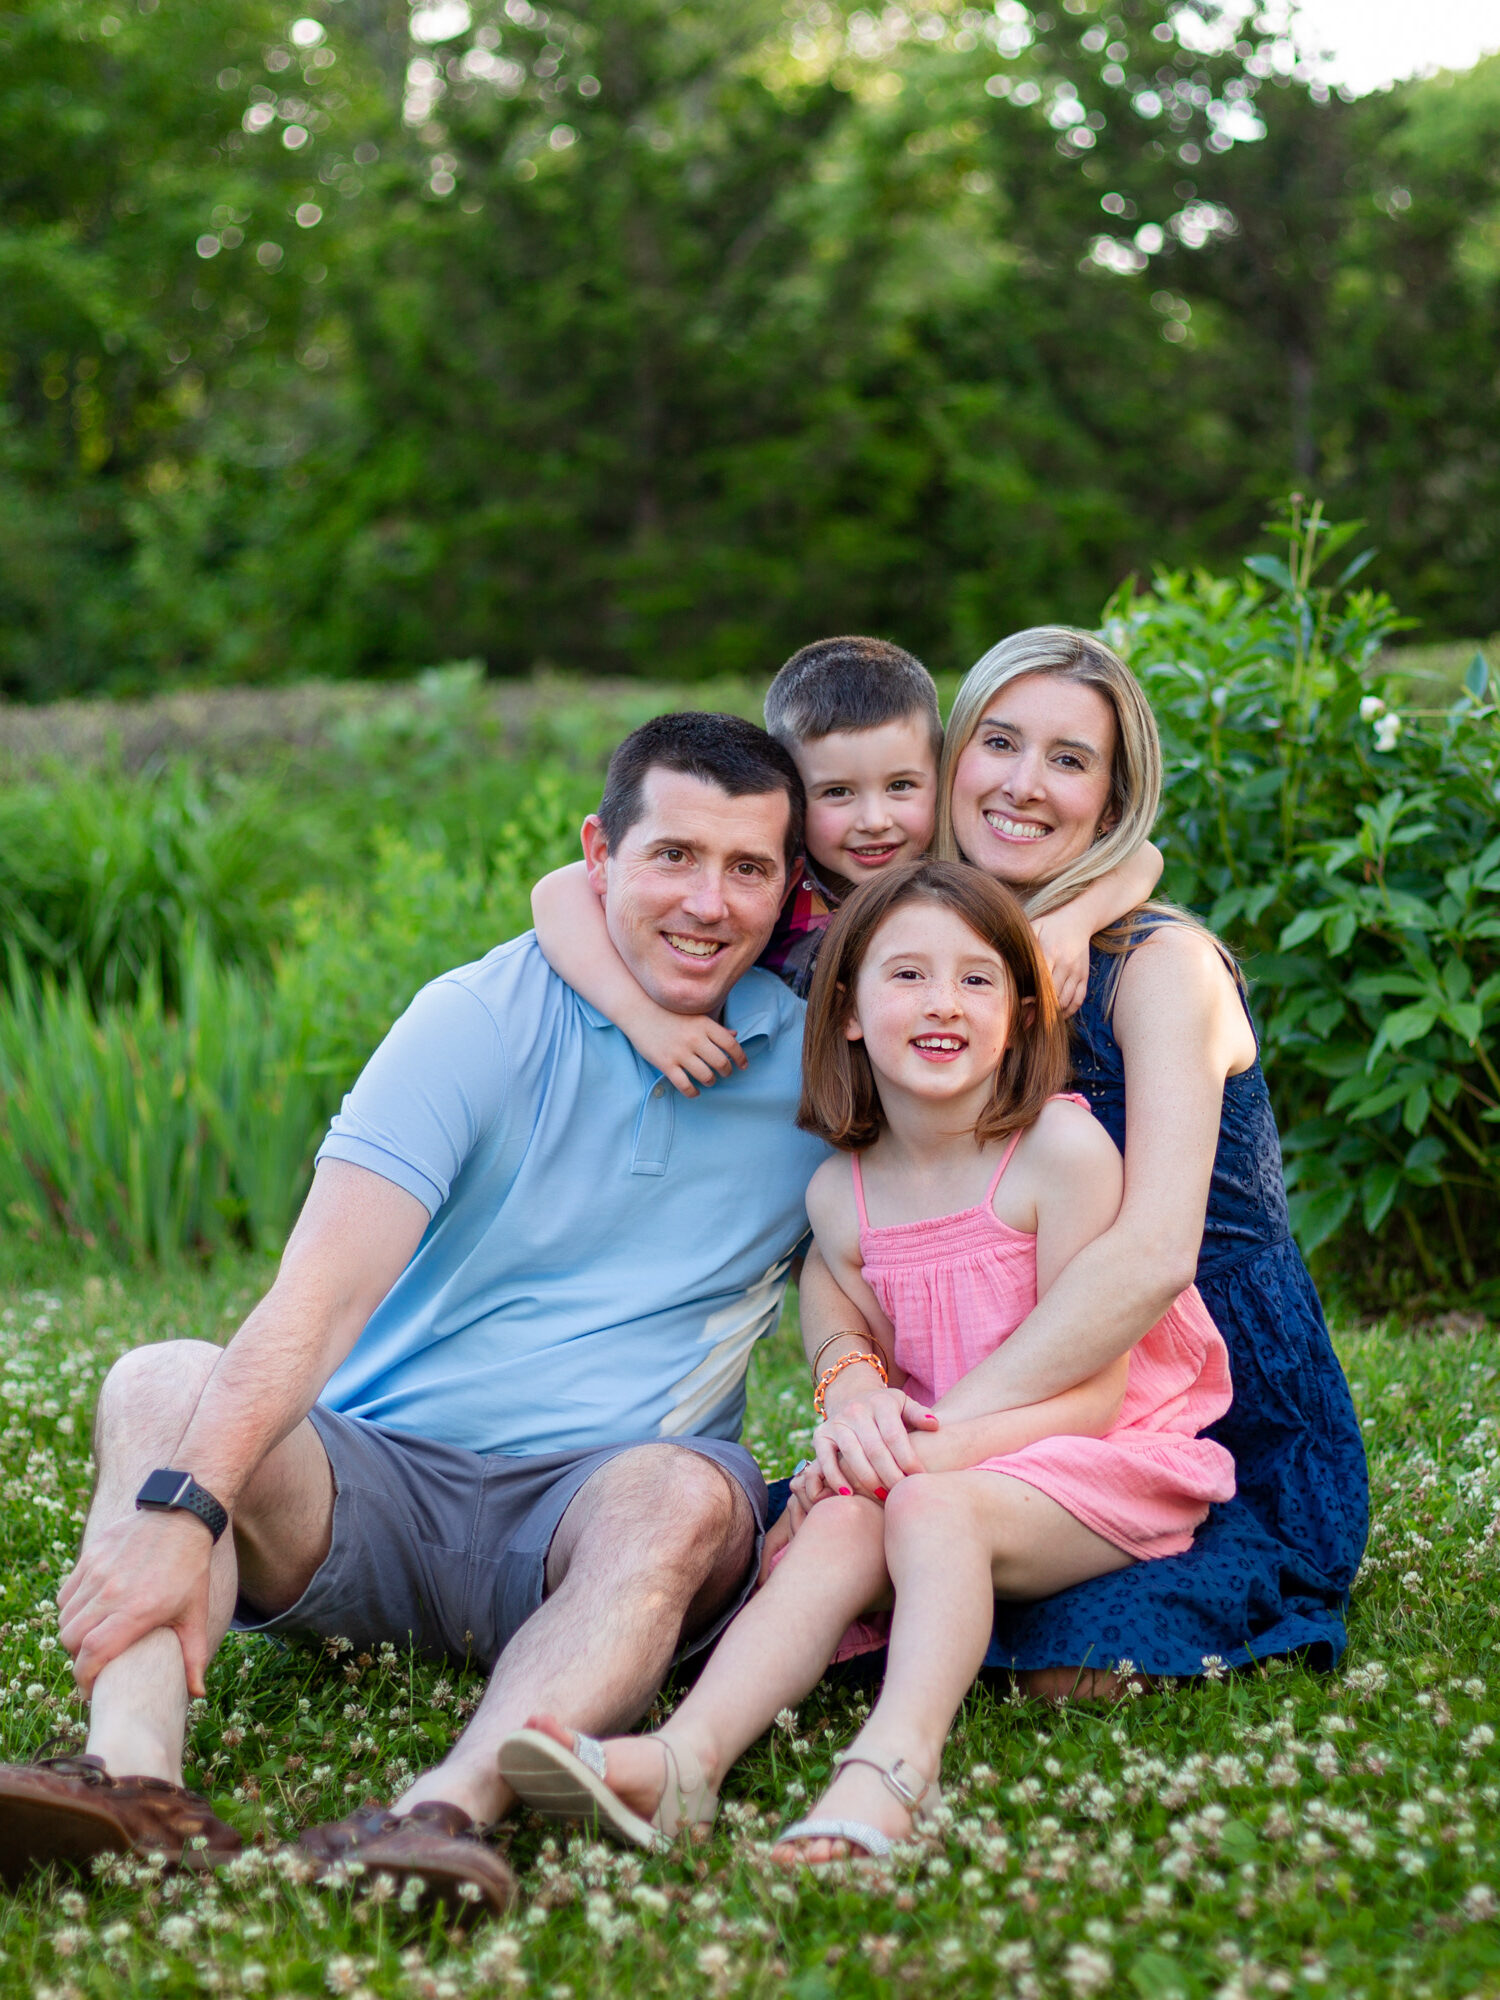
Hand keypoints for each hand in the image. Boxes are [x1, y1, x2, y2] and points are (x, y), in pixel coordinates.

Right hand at [58, 1511, 216, 1697]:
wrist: (183, 1517)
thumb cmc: (191, 1568)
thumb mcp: (196, 1613)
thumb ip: (195, 1655)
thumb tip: (197, 1693)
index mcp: (138, 1610)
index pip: (93, 1652)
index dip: (84, 1677)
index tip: (90, 1688)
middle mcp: (113, 1591)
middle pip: (72, 1638)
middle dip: (78, 1658)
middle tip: (94, 1662)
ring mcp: (98, 1571)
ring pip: (66, 1617)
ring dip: (74, 1633)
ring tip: (92, 1637)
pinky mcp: (91, 1555)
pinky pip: (66, 1593)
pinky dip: (71, 1608)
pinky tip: (90, 1611)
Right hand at [631, 1012, 746, 1097]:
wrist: (639, 1010)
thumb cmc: (669, 1013)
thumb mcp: (694, 1016)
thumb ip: (715, 1027)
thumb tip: (735, 1036)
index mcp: (704, 1024)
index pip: (731, 1044)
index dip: (741, 1057)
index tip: (743, 1065)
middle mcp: (695, 1038)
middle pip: (720, 1062)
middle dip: (726, 1072)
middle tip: (725, 1073)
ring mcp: (680, 1052)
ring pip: (705, 1076)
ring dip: (710, 1081)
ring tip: (709, 1080)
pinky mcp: (666, 1063)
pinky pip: (684, 1085)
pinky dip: (693, 1092)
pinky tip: (694, 1092)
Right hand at [811, 1384, 937, 1499]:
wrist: (852, 1396)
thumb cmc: (887, 1410)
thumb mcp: (904, 1404)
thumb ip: (918, 1414)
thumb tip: (934, 1425)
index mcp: (881, 1403)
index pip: (895, 1435)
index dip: (907, 1459)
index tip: (919, 1478)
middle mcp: (857, 1410)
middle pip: (875, 1449)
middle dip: (890, 1474)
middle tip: (901, 1493)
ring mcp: (837, 1422)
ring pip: (852, 1455)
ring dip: (868, 1480)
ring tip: (883, 1496)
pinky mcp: (820, 1434)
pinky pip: (826, 1460)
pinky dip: (835, 1478)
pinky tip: (849, 1494)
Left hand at [1031, 909, 1090, 1018]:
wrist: (1078, 920)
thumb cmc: (1049, 925)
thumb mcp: (1034, 928)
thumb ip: (1022, 944)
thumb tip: (1002, 956)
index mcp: (1050, 952)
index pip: (1041, 981)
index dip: (1031, 997)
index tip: (1020, 1006)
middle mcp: (1066, 964)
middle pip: (1053, 995)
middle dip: (1040, 1010)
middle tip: (1026, 1020)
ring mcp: (1077, 971)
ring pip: (1066, 1000)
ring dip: (1053, 1014)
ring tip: (1038, 1020)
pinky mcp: (1084, 976)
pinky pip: (1078, 999)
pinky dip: (1068, 1011)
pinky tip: (1056, 1015)